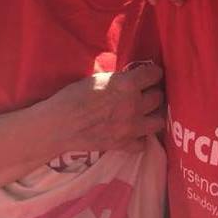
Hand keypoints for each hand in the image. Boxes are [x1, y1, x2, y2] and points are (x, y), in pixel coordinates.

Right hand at [43, 64, 164, 153]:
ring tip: (146, 112)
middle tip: (147, 92)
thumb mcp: (99, 78)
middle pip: (159, 97)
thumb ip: (120, 79)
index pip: (155, 74)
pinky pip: (144, 143)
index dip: (153, 73)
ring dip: (154, 115)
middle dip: (154, 93)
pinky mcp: (123, 145)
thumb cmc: (74, 96)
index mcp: (127, 84)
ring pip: (159, 121)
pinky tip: (134, 132)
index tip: (150, 74)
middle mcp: (134, 105)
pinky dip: (141, 138)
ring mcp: (131, 127)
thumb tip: (133, 77)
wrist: (58, 126)